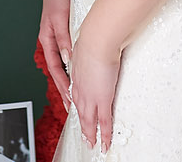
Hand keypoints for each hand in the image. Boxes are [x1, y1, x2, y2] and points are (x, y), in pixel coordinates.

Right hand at [38, 0, 72, 107]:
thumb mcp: (60, 18)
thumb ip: (64, 38)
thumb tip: (68, 59)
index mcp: (47, 39)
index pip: (54, 68)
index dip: (61, 85)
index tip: (69, 99)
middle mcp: (53, 41)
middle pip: (59, 70)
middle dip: (65, 88)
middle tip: (73, 106)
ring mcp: (61, 37)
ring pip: (67, 64)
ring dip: (72, 79)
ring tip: (79, 96)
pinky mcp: (70, 32)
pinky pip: (73, 54)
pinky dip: (77, 66)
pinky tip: (84, 74)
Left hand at [68, 27, 121, 151]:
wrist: (97, 40)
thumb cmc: (93, 37)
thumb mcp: (86, 46)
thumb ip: (87, 52)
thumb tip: (91, 48)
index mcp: (76, 76)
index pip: (76, 96)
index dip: (78, 106)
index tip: (80, 113)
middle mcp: (80, 89)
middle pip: (80, 112)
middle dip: (83, 126)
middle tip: (86, 137)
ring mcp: (90, 96)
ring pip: (89, 121)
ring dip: (91, 134)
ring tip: (93, 144)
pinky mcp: (102, 100)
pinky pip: (104, 122)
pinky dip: (104, 135)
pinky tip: (104, 142)